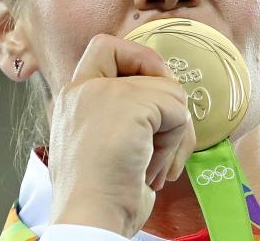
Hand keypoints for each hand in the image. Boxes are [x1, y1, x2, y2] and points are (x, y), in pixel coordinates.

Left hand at [47, 34, 196, 237]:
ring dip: (170, 137)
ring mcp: (117, 132)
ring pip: (164, 114)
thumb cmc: (105, 155)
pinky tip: (158, 173)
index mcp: (84, 86)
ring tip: (157, 158)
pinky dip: (167, 157)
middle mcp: (98, 105)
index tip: (160, 78)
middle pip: (149, 83)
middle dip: (164, 106)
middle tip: (164, 122)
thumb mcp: (136, 103)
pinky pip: (165, 141)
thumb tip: (175, 107)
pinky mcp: (134, 155)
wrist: (100, 213)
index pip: (111, 46)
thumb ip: (164, 91)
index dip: (140, 55)